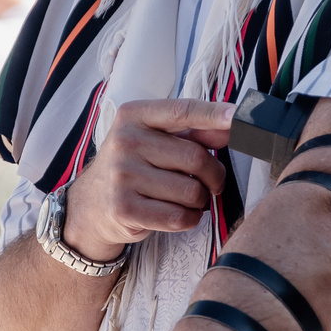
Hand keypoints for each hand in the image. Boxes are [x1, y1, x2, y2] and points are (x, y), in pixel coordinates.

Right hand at [62, 99, 233, 262]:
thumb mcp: (154, 139)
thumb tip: (230, 125)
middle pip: (196, 157)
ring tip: (186, 199)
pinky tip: (178, 214)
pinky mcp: (124, 209)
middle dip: (214, 175)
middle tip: (211, 183)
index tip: (239, 117)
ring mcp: (122, 176)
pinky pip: (179, 217)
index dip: (215, 115)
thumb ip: (193, 132)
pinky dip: (189, 219)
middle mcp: (125, 141)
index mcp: (133, 116)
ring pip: (192, 191)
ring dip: (200, 200)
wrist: (91, 205)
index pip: (183, 111)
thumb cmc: (133, 166)